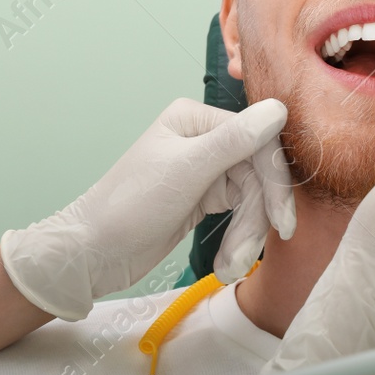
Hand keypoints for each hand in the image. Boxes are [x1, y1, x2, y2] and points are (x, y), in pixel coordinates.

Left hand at [1, 98, 296, 320]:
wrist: (94, 253)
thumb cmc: (129, 207)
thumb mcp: (185, 172)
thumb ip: (233, 141)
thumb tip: (279, 108)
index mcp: (196, 119)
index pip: (257, 140)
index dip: (274, 182)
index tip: (281, 222)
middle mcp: (204, 138)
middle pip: (257, 175)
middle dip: (255, 218)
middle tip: (245, 255)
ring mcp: (205, 170)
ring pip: (251, 199)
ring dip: (245, 236)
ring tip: (228, 267)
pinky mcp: (204, 199)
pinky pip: (239, 214)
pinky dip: (238, 239)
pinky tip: (226, 263)